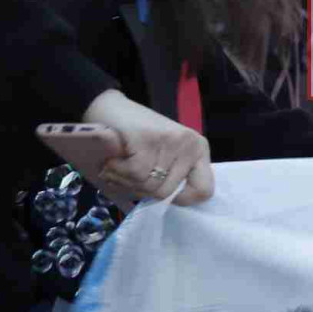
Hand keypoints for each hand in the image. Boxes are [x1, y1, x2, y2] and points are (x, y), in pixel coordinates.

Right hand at [83, 88, 213, 206]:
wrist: (108, 107)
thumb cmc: (136, 137)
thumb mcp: (164, 155)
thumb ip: (172, 176)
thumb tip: (170, 204)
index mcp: (199, 151)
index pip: (204, 190)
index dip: (181, 199)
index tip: (158, 191)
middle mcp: (190, 145)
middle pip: (167, 193)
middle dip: (141, 189)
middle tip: (127, 173)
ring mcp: (171, 141)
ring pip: (149, 186)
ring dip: (126, 181)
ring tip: (118, 166)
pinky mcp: (150, 139)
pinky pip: (135, 174)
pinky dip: (117, 172)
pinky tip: (111, 161)